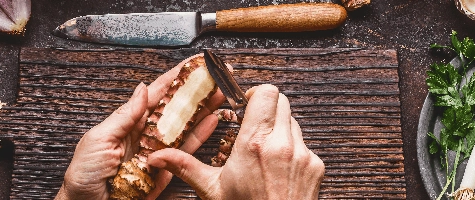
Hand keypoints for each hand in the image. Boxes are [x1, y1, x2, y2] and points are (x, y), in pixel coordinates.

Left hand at [55, 54, 225, 199]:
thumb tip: (142, 89)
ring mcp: (157, 152)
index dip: (175, 78)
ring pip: (185, 126)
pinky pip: (186, 151)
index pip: (156, 94)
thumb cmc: (84, 175)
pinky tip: (213, 120)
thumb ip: (124, 116)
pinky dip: (200, 135)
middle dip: (195, 90)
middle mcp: (145, 134)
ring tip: (222, 92)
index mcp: (128, 122)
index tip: (193, 63)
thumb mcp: (98, 140)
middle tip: (215, 74)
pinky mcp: (166, 171)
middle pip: (175, 107)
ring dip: (203, 109)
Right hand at [147, 84, 324, 199]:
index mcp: (254, 144)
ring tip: (264, 153)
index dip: (255, 94)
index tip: (245, 105)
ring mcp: (303, 155)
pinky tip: (278, 169)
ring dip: (279, 129)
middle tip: (252, 126)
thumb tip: (157, 157)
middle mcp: (282, 144)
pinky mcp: (316, 166)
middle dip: (266, 109)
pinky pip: (304, 145)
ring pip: (293, 123)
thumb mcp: (212, 190)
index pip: (266, 94)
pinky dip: (292, 150)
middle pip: (282, 102)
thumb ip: (185, 167)